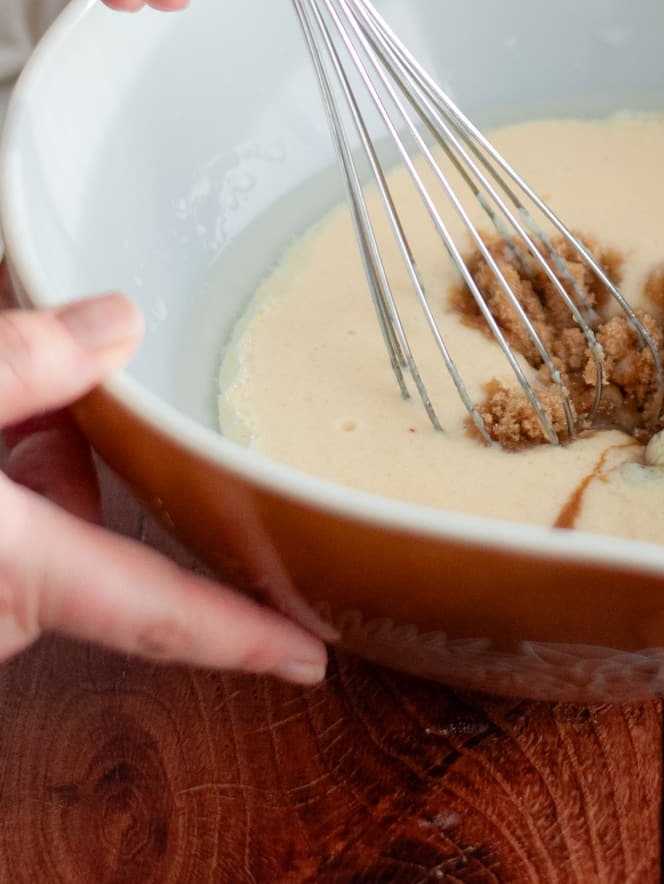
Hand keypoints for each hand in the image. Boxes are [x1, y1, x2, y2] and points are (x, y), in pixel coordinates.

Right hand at [0, 275, 326, 681]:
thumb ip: (20, 363)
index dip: (243, 637)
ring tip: (18, 381)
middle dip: (91, 455)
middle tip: (74, 374)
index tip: (312, 657)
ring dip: (36, 451)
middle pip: (88, 537)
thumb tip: (117, 326)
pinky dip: (2, 474)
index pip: (155, 613)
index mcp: (14, 572)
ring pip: (35, 527)